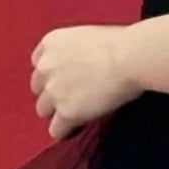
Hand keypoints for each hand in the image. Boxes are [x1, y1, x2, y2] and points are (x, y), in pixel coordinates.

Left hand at [30, 24, 141, 139]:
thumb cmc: (122, 43)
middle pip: (38, 89)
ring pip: (43, 111)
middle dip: (53, 94)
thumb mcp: (88, 36)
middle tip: (74, 98)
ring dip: (58, 113)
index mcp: (51, 43)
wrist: (130, 57)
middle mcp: (46, 66)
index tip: (65, 79)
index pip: (38, 63)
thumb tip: (81, 64)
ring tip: (77, 115)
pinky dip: (66, 131)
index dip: (53, 74)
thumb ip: (75, 50)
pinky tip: (78, 128)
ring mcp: (53, 91)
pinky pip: (56, 130)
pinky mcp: (66, 113)